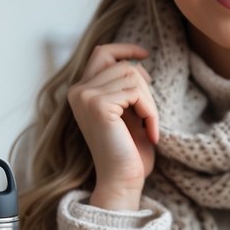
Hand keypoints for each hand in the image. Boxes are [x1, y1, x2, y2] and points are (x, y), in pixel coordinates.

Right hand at [67, 43, 159, 210]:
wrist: (122, 180)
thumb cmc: (128, 151)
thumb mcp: (127, 112)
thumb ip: (125, 86)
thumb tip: (136, 62)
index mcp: (82, 92)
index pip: (102, 53)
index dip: (124, 49)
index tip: (145, 54)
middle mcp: (78, 91)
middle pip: (124, 65)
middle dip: (145, 88)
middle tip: (150, 116)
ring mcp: (85, 96)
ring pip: (132, 76)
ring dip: (149, 102)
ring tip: (150, 126)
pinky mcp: (98, 105)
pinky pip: (136, 92)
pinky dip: (151, 111)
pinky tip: (151, 132)